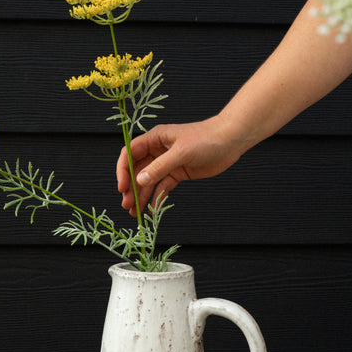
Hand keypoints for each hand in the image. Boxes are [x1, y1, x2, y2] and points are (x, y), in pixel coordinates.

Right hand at [116, 117, 246, 214]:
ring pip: (149, 181)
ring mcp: (168, 163)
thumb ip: (159, 167)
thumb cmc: (206, 139)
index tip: (122, 187)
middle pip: (137, 170)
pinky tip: (152, 209)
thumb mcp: (181, 152)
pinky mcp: (178, 173)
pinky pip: (163, 187)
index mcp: (154, 139)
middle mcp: (158, 151)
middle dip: (131, 188)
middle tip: (127, 205)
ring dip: (141, 196)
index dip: (123, 170)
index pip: (130, 154)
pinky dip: (157, 198)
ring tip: (134, 212)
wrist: (230, 141)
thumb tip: (140, 180)